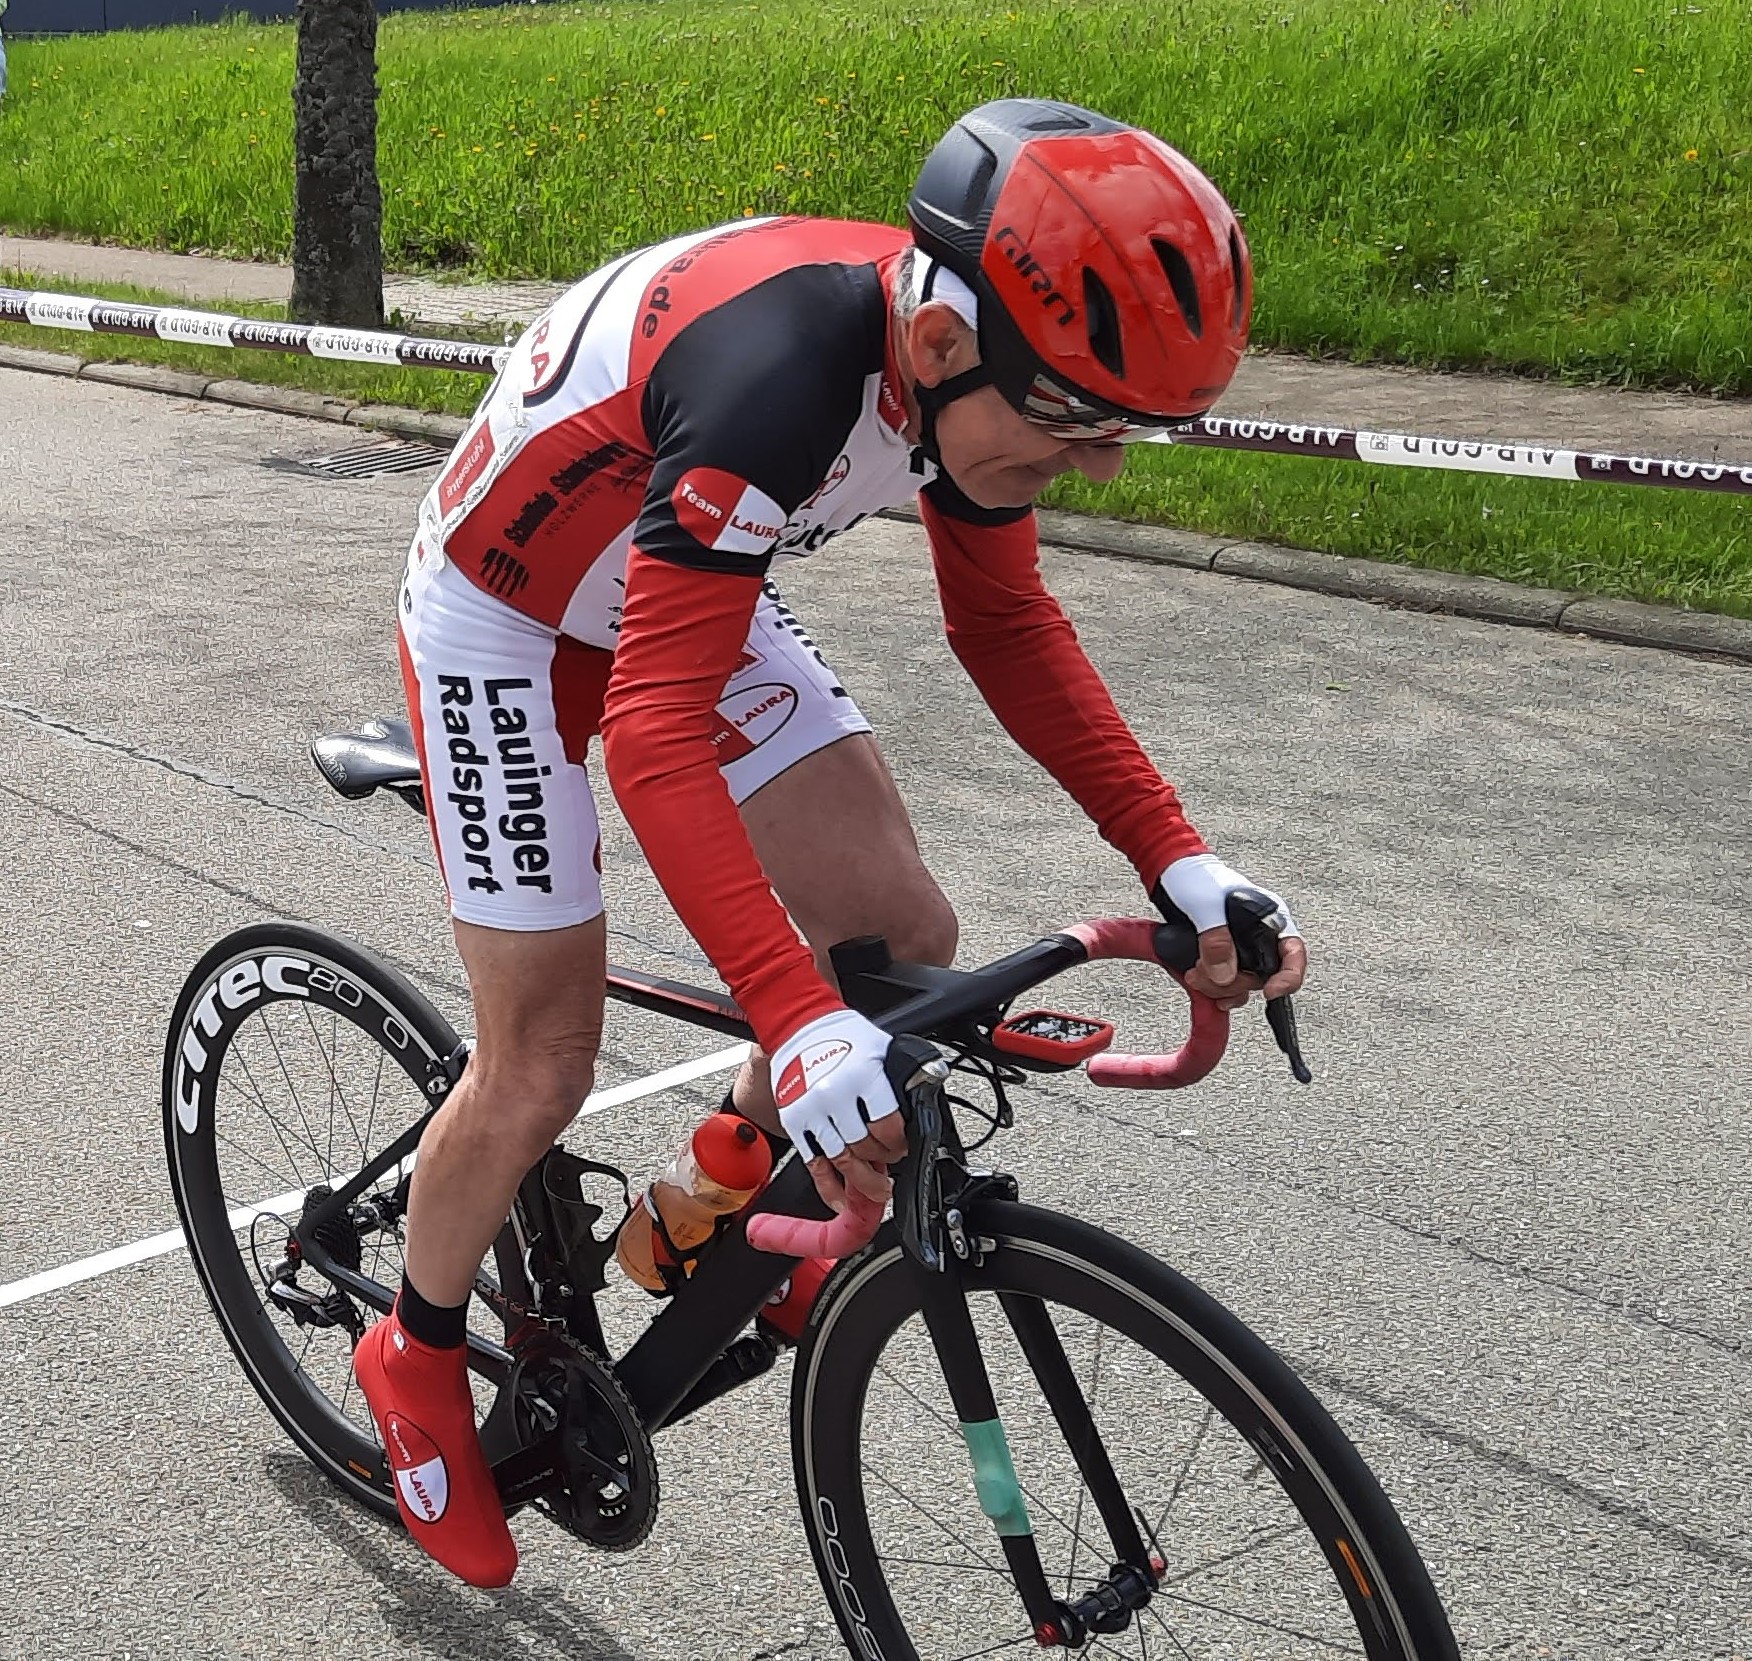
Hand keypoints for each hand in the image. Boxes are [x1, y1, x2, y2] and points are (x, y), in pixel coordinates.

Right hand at [772, 1007, 908, 1214]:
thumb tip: (925, 1098)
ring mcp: (813, 1111)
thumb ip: (900, 1078)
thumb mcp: (882, 1048)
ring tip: (877, 1190)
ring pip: (842, 1160)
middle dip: (884, 1162)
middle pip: (866, 1148)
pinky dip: (829, 1187)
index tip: (903, 1146)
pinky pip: (814, 1163)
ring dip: (862, 1181)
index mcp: (863, 1076)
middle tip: (892, 1164)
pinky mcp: (795, 1121)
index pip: (888, 1127)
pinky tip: (842, 1200)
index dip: (900, 1144)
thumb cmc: (843, 1034)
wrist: (799, 1024)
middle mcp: (836, 1096)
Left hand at [1155, 852, 1307, 1009]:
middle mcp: (1259, 937)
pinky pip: (1226, 985)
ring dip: (1218, 987)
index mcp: (1268, 918)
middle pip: (1261, 976)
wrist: (1170, 875)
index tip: (1271, 991)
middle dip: (1233, 982)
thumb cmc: (1195, 877)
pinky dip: (1213, 990)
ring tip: (1194, 975)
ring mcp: (1240, 950)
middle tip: (1202, 974)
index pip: (1293, 953)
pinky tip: (1200, 986)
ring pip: (1242, 984)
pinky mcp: (1222, 959)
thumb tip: (1225, 974)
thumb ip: (1216, 937)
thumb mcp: (1205, 904)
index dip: (1289, 976)